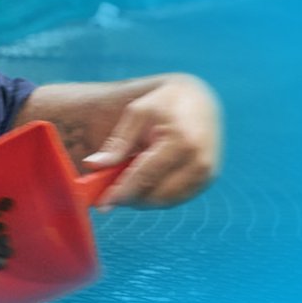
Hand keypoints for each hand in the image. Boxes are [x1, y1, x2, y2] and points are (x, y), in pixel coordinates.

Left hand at [82, 74, 221, 209]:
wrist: (201, 99)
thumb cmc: (164, 103)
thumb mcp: (137, 114)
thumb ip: (117, 142)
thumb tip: (93, 165)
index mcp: (181, 141)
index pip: (146, 176)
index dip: (122, 192)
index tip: (102, 203)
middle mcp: (199, 161)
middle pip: (157, 195)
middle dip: (130, 198)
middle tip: (109, 192)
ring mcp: (206, 173)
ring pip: (166, 201)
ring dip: (142, 199)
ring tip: (126, 182)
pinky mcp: (208, 180)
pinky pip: (177, 198)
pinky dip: (157, 196)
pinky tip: (144, 182)